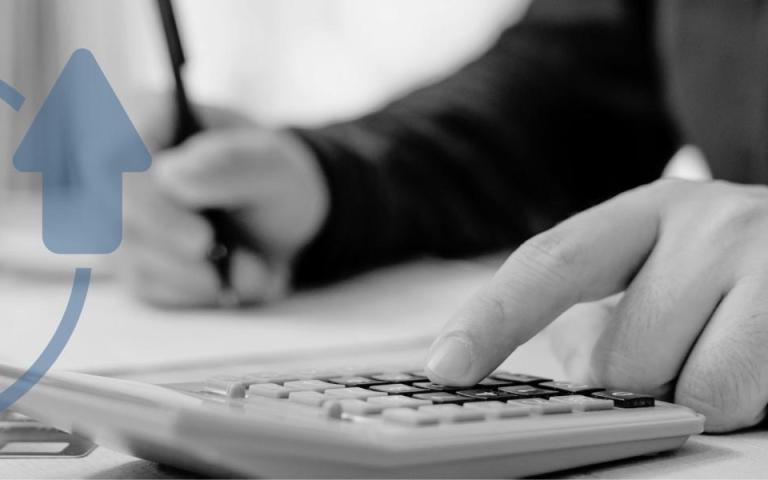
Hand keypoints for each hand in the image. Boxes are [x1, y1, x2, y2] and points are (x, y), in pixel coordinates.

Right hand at [115, 103, 328, 306]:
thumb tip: (171, 175)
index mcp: (148, 119)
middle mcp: (119, 167)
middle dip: (185, 257)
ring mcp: (119, 216)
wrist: (281, 219)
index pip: (117, 161)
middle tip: (247, 272)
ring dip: (201, 278)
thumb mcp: (272, 164)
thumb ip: (231, 163)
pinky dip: (196, 292)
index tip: (203, 241)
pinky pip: (149, 287)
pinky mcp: (131, 258)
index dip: (154, 207)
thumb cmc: (272, 176)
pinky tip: (231, 281)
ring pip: (134, 261)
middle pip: (118, 220)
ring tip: (258, 272)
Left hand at [425, 178, 767, 431]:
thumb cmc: (736, 268)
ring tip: (729, 349)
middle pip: (620, 358)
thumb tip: (561, 365)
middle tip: (682, 346)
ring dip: (698, 394)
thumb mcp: (661, 263)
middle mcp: (711, 225)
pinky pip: (748, 403)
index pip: (551, 264)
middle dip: (637, 380)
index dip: (491, 319)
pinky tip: (758, 361)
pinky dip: (744, 403)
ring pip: (692, 392)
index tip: (445, 366)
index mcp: (649, 211)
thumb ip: (598, 307)